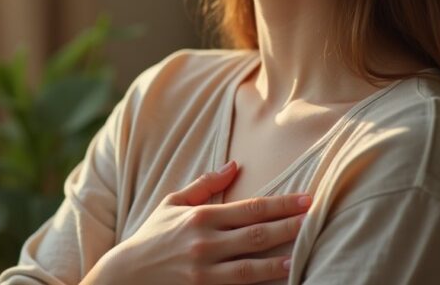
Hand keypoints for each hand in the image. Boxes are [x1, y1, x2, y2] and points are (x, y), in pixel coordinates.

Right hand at [88, 159, 309, 283]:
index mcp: (200, 218)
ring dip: (279, 262)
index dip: (281, 203)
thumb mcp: (172, 204)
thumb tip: (234, 166)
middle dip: (289, 226)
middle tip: (316, 219)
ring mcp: (204, 273)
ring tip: (301, 254)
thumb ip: (204, 185)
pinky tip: (278, 282)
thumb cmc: (151, 237)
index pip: (250, 208)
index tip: (306, 199)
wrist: (124, 277)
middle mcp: (204, 244)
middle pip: (257, 235)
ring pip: (251, 268)